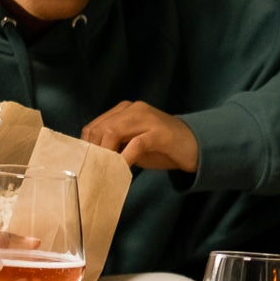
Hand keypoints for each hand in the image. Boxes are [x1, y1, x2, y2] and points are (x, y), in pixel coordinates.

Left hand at [82, 101, 197, 172]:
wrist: (195, 146)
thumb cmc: (161, 148)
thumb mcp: (132, 144)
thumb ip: (114, 146)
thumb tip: (92, 159)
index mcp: (124, 110)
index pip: (94, 125)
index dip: (86, 146)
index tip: (84, 165)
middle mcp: (133, 109)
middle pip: (101, 128)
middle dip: (94, 151)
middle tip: (93, 171)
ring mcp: (147, 118)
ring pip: (114, 132)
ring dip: (106, 154)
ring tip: (105, 171)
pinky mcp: (159, 132)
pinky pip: (136, 144)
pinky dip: (126, 158)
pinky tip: (123, 169)